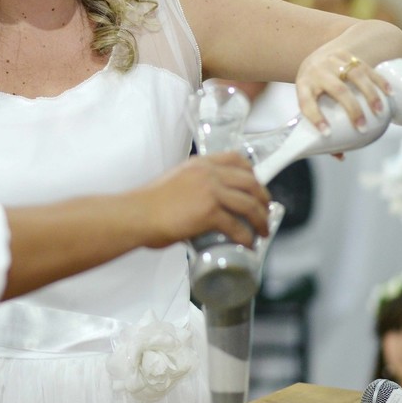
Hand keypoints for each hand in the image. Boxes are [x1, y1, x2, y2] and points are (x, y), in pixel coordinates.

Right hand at [136, 152, 270, 247]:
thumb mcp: (173, 181)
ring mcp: (210, 191)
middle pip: (249, 181)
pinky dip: (246, 236)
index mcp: (199, 164)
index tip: (256, 185)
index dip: (252, 173)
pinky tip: (248, 243)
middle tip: (266, 211)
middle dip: (263, 198)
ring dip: (261, 219)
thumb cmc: (147, 204)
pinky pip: (237, 225)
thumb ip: (189, 187)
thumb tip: (196, 205)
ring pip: (249, 203)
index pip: (235, 159)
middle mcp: (208, 173)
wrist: (136, 214)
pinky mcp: (209, 212)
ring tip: (264, 231)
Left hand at [294, 50, 389, 133]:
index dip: (316, 118)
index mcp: (303, 85)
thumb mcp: (312, 104)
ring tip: (379, 112)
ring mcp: (334, 60)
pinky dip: (379, 81)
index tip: (327, 133)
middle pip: (337, 90)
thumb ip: (325, 128)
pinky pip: (367, 67)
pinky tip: (390, 93)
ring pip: (355, 76)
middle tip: (362, 127)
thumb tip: (341, 156)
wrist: (315, 59)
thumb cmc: (314, 91)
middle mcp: (318, 71)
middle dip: (352, 109)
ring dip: (370, 95)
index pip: (307, 103)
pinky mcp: (348, 55)